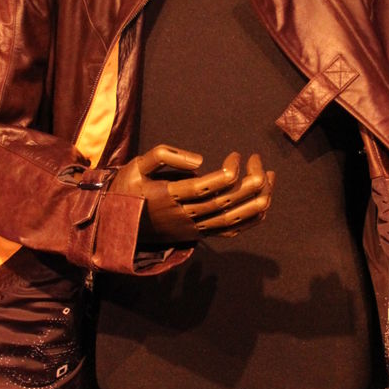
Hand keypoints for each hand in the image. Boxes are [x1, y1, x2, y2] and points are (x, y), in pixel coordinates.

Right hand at [110, 144, 274, 244]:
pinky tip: (263, 202)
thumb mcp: (136, 165)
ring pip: (234, 220)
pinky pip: (231, 231)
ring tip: (270, 178)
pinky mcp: (199, 234)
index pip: (207, 188)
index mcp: (169, 197)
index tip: (236, 154)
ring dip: (258, 201)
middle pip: (226, 203)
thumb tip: (199, 160)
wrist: (118, 227)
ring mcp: (194, 228)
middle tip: (258, 160)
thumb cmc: (128, 190)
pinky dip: (251, 219)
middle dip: (251, 182)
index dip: (228, 171)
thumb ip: (164, 155)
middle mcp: (185, 215)